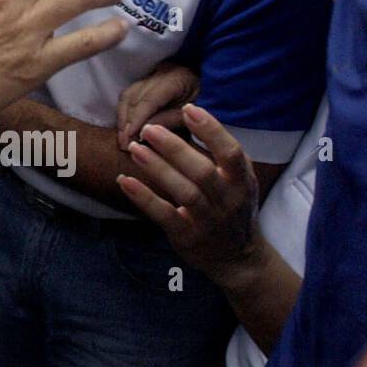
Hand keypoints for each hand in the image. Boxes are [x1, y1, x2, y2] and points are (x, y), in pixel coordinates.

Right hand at [116, 60, 199, 149]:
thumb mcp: (192, 116)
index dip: (138, 118)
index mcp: (177, 78)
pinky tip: (125, 128)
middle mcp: (161, 71)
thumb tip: (143, 132)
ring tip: (123, 139)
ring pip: (128, 96)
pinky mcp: (146, 81)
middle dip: (128, 121)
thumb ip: (170, 121)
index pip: (151, 98)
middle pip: (135, 96)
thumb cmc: (204, 107)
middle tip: (125, 144)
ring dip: (123, 118)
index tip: (131, 137)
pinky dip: (124, 113)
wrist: (211, 91)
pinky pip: (128, 96)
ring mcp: (152, 74)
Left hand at [118, 105, 260, 286]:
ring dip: (157, 169)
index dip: (212, 130)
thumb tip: (189, 114)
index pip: (231, 153)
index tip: (188, 109)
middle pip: (201, 171)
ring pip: (183, 192)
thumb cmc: (231, 206)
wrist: (236, 257)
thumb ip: (218, 154)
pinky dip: (143, 198)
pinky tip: (125, 181)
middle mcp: (228, 200)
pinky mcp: (187, 235)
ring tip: (135, 148)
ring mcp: (208, 220)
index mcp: (241, 181)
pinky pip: (164, 215)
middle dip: (174, 148)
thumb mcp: (237, 180)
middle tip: (149, 128)